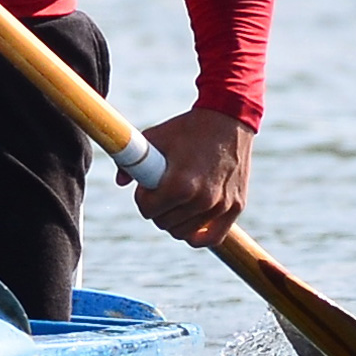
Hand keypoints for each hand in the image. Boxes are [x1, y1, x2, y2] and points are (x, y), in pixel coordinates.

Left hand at [119, 106, 250, 247]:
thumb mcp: (155, 137)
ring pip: (183, 232)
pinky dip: (197, 235)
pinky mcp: (236, 206)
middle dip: (157, 209)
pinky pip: (211, 238)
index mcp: (179, 184)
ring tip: (176, 200)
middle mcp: (201, 199)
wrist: (228, 117)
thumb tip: (120, 182)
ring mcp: (220, 205)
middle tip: (161, 192)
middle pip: (163, 223)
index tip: (147, 186)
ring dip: (175, 220)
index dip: (142, 197)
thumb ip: (132, 161)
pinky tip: (191, 221)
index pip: (147, 210)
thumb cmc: (188, 127)